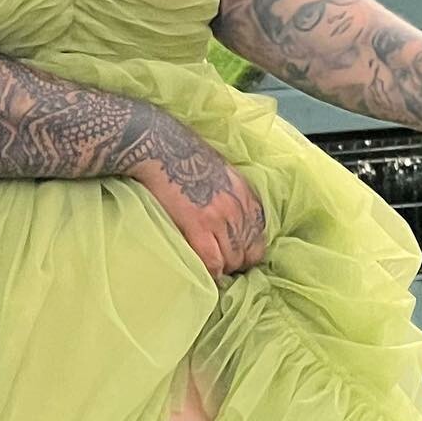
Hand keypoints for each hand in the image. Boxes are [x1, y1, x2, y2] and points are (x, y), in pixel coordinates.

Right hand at [129, 132, 266, 278]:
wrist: (162, 147)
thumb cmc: (186, 157)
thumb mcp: (223, 172)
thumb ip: (233, 196)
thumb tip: (233, 219)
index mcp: (246, 194)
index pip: (259, 235)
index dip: (248, 250)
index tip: (236, 256)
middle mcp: (239, 207)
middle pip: (249, 252)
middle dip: (236, 263)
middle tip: (221, 267)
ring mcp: (220, 218)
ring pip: (232, 260)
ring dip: (222, 269)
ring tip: (210, 270)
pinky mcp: (199, 225)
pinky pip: (213, 261)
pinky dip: (210, 272)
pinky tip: (203, 273)